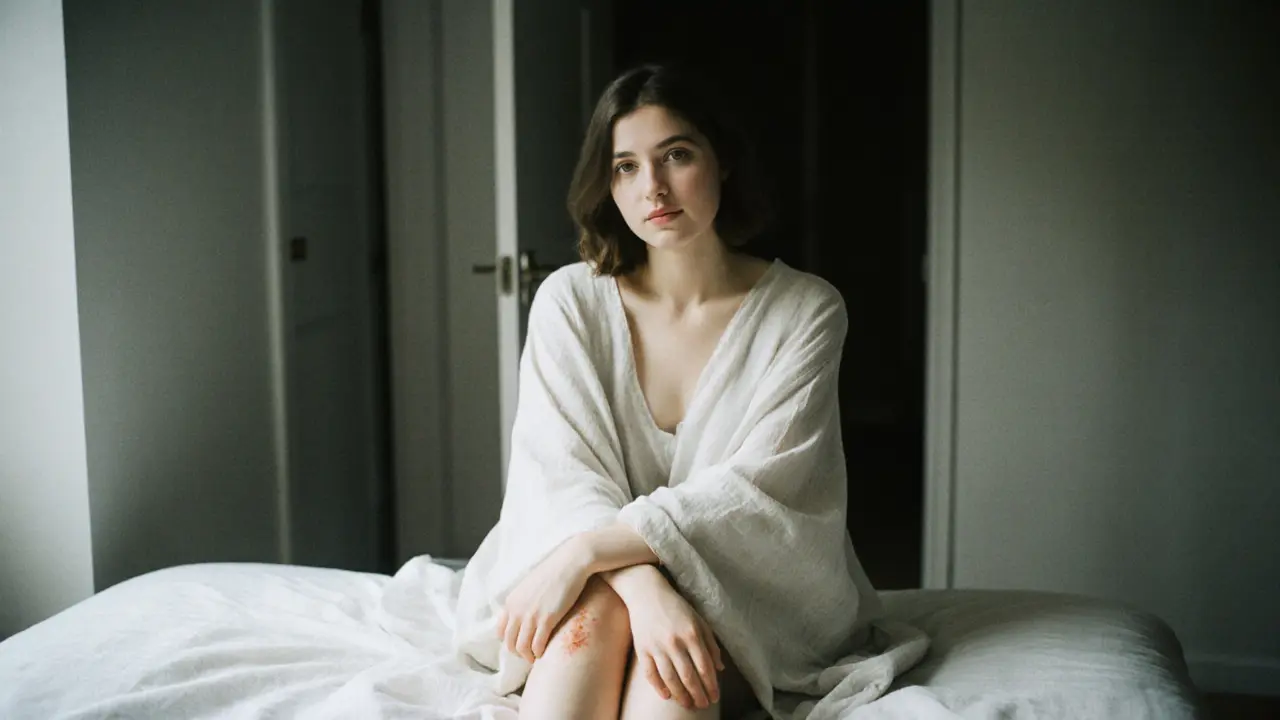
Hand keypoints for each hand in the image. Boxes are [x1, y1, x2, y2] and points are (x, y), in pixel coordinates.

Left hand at [496, 540, 589, 661]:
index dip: (509, 642)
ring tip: (536, 657)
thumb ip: (523, 601)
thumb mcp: (530, 586)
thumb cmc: (554, 572)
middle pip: (510, 643)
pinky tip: (545, 653)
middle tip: (528, 655)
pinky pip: (537, 645)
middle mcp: (517, 610)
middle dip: (518, 653)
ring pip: (522, 647)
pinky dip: (539, 652)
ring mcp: (531, 616)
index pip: (501, 631)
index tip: (519, 645)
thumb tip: (525, 613)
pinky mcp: (547, 619)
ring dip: (528, 656)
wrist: (570, 563)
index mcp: (511, 602)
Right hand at [621, 575, 724, 709]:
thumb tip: (720, 668)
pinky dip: (658, 687)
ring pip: (670, 678)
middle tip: (703, 705)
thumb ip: (711, 644)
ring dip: (681, 695)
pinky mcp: (642, 649)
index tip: (715, 697)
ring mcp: (657, 646)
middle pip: (689, 676)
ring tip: (688, 705)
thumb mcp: (699, 620)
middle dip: (698, 695)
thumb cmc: (676, 607)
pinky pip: (650, 673)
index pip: (704, 667)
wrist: (646, 593)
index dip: (711, 685)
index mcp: (692, 634)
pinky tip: (667, 696)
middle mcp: (675, 642)